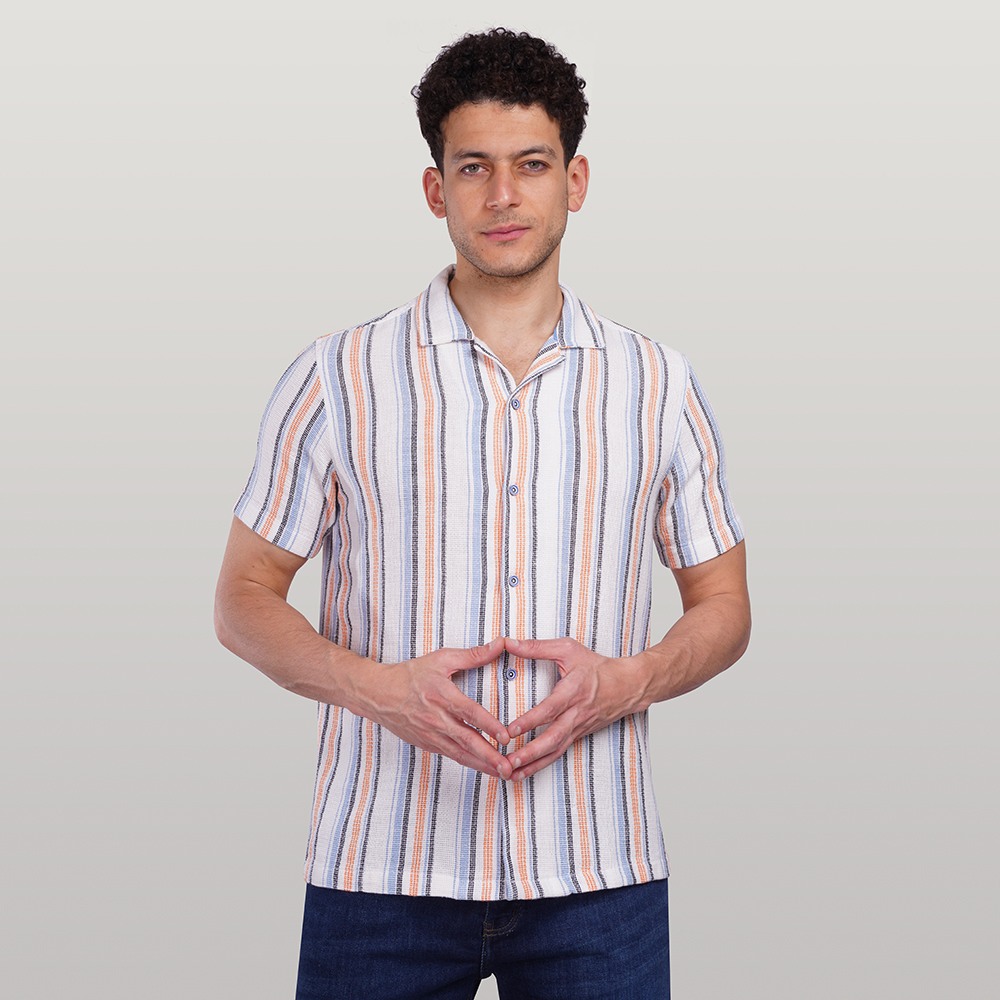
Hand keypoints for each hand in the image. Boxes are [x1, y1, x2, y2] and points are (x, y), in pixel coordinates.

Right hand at [352, 638, 512, 778]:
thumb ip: (473, 655)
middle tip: (508, 766)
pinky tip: (484, 768)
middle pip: (466, 740)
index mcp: (442, 695)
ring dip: (482, 765)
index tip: (506, 737)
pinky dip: (468, 763)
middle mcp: (436, 718)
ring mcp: (430, 735)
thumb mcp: (441, 659)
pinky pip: (451, 756)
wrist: (378, 694)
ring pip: (460, 754)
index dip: (489, 725)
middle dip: (489, 755)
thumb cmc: (410, 675)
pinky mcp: (427, 744)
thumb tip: (500, 644)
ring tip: (502, 773)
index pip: (469, 713)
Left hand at [503, 637, 652, 780]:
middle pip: (553, 738)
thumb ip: (537, 647)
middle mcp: (576, 713)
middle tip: (509, 761)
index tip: (511, 730)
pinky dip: (542, 764)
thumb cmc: (597, 666)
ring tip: (512, 774)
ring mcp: (578, 727)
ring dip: (534, 764)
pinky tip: (525, 772)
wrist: (628, 685)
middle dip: (530, 752)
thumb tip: (509, 643)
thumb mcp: (568, 649)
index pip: (550, 709)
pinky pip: (559, 752)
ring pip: (555, 750)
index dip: (531, 720)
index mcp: (573, 691)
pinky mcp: (578, 735)